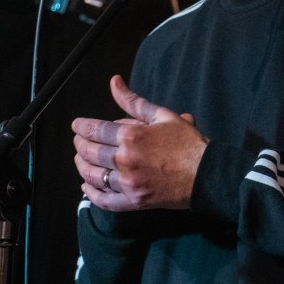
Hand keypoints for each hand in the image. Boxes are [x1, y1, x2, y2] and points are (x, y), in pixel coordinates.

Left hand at [72, 75, 208, 211]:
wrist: (206, 174)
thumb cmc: (187, 143)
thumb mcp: (161, 115)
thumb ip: (133, 101)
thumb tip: (114, 81)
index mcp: (131, 137)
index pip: (95, 130)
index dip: (81, 127)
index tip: (77, 125)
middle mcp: (126, 160)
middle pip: (90, 152)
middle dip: (80, 145)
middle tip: (79, 140)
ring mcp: (129, 183)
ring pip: (93, 176)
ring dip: (81, 166)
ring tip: (80, 159)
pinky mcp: (134, 202)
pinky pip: (105, 201)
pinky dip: (92, 194)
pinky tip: (87, 187)